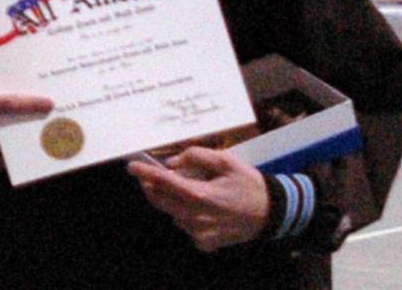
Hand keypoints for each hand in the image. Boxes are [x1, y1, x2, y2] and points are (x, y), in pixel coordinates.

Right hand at [0, 93, 52, 175]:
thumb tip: (28, 102)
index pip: (5, 103)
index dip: (29, 104)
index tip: (48, 103)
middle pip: (8, 126)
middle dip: (30, 122)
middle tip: (52, 119)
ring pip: (7, 146)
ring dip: (26, 140)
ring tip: (44, 134)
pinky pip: (2, 161)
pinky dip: (15, 155)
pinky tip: (26, 148)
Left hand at [127, 146, 269, 251]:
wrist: (270, 212)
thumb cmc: (247, 182)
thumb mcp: (225, 160)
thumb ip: (196, 157)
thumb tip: (171, 163)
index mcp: (200, 195)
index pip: (164, 183)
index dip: (145, 173)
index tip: (131, 166)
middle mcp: (196, 218)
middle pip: (161, 201)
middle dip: (152, 186)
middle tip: (150, 174)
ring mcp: (199, 234)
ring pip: (172, 213)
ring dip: (170, 199)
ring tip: (186, 187)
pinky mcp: (204, 243)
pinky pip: (185, 225)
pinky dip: (184, 213)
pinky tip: (199, 205)